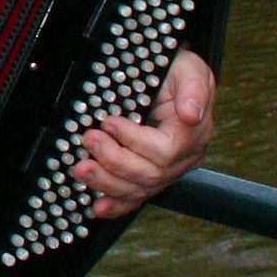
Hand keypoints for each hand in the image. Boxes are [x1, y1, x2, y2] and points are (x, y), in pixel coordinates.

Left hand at [71, 48, 216, 220]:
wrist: (172, 79)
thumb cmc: (178, 72)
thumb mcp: (190, 69)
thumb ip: (194, 89)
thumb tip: (191, 115)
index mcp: (194, 133)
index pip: (166, 151)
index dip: (134, 140)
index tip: (109, 122)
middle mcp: (184, 158)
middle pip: (150, 174)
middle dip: (114, 160)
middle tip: (88, 140)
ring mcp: (168, 171)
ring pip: (139, 189)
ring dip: (106, 182)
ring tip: (81, 169)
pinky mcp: (151, 177)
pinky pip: (136, 197)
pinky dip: (116, 205)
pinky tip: (98, 206)